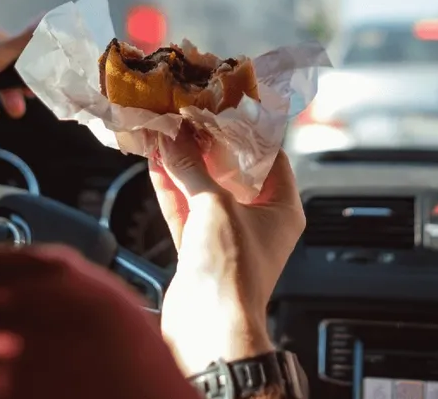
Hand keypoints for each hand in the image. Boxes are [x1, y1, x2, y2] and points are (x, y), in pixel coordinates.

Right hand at [149, 129, 304, 374]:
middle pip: (233, 172)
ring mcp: (227, 236)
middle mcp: (258, 222)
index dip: (247, 132)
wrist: (209, 328)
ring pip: (203, 190)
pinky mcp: (199, 250)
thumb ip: (192, 168)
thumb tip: (174, 139)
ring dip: (183, 164)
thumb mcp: (215, 206)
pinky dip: (171, 188)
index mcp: (281, 210)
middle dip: (207, 146)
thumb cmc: (232, 273)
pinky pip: (185, 210)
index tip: (223, 109)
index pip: (270, 158)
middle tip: (187, 117)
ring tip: (164, 133)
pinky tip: (156, 162)